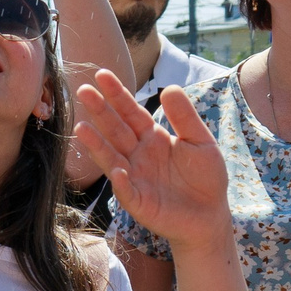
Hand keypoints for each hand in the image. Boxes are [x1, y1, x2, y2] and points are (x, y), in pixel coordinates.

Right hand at [75, 75, 234, 253]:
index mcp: (152, 138)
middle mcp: (137, 155)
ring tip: (81, 127)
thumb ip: (184, 117)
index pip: (130, 112)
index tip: (102, 74)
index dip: (117, 94)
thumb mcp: (200, 142)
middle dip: (100, 111)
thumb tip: (169, 88)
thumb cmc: (205, 178)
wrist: (209, 215)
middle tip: (82, 90)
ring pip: (111, 157)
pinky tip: (119, 171)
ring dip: (96, 144)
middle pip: (115, 129)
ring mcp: (133, 177)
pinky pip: (126, 190)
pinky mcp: (137, 201)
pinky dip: (121, 181)